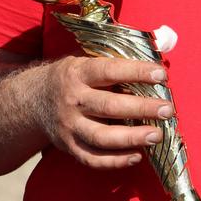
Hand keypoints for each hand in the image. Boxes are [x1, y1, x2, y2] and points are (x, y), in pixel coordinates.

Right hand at [34, 55, 173, 168]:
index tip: (161, 74)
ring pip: (101, 137)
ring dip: (131, 138)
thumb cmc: (74, 78)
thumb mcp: (88, 59)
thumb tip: (167, 40)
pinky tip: (137, 156)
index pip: (109, 71)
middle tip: (167, 110)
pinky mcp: (69, 147)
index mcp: (78, 73)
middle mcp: (72, 100)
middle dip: (141, 108)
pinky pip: (92, 159)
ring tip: (156, 136)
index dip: (136, 72)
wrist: (33, 100)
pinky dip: (115, 161)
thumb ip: (123, 54)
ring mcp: (69, 126)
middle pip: (109, 106)